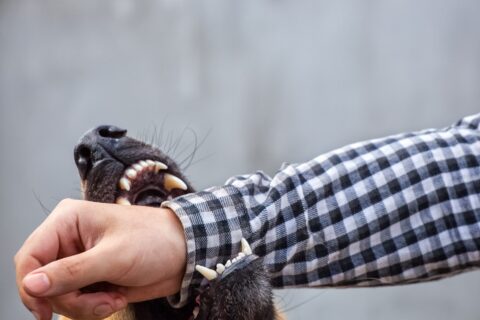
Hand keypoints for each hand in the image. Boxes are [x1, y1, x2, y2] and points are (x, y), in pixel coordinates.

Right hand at [14, 199, 186, 319]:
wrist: (184, 254)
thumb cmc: (155, 240)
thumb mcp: (114, 257)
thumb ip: (71, 273)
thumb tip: (32, 284)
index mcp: (68, 221)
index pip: (30, 256)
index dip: (30, 286)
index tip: (44, 310)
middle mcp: (69, 240)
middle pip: (42, 282)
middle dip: (69, 300)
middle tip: (99, 301)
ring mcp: (79, 261)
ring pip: (58, 296)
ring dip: (84, 306)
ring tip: (112, 298)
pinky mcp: (90, 278)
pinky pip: (76, 302)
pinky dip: (92, 308)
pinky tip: (114, 298)